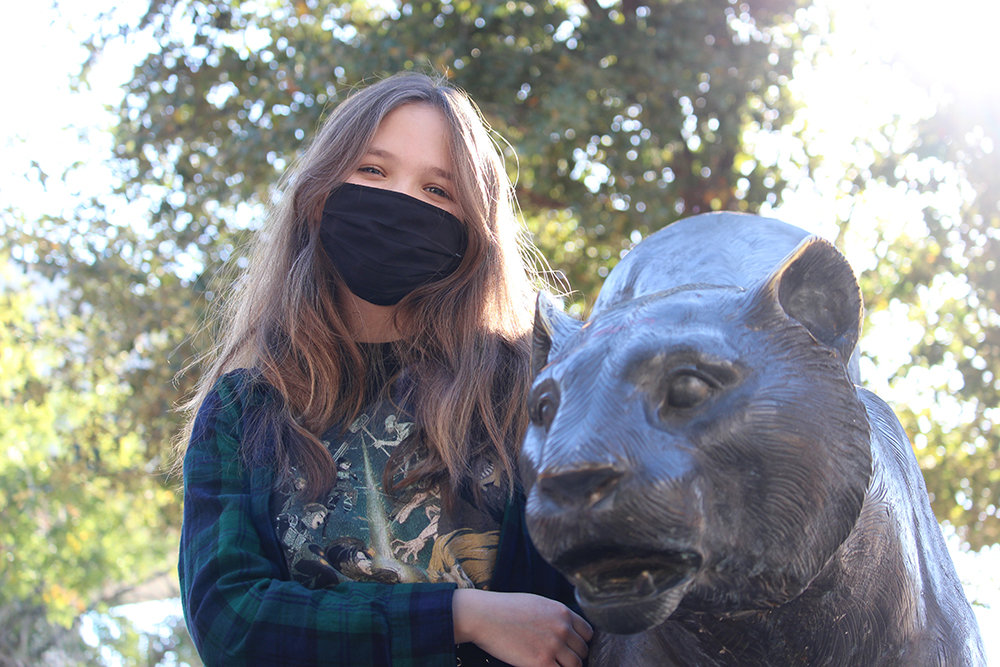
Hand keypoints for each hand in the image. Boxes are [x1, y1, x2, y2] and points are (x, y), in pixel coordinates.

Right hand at [453, 589, 592, 666]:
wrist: (484, 616)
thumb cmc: (506, 609)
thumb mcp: (538, 604)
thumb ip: (556, 616)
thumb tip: (566, 630)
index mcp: (563, 612)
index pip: (588, 633)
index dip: (580, 642)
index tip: (571, 648)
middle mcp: (562, 628)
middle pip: (583, 650)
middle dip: (574, 656)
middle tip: (560, 659)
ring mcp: (554, 646)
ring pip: (576, 665)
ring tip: (553, 664)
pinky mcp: (541, 662)